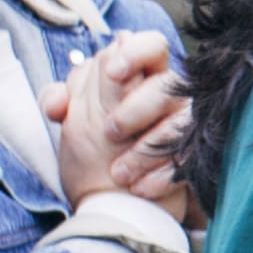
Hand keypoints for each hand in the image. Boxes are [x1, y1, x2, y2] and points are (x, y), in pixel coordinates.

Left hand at [50, 31, 191, 214]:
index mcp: (140, 77)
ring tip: (118, 173)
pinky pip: (186, 160)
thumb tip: (56, 101)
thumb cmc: (97, 158)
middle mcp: (171, 96)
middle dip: (135, 109)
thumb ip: (61, 101)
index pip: (150, 45)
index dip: (134, 53)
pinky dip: (160, 176)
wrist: (118, 207)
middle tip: (109, 132)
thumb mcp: (74, 125)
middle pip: (166, 83)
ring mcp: (188, 125)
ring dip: (144, 150)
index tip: (112, 73)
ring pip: (178, 124)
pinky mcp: (196, 156)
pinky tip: (138, 188)